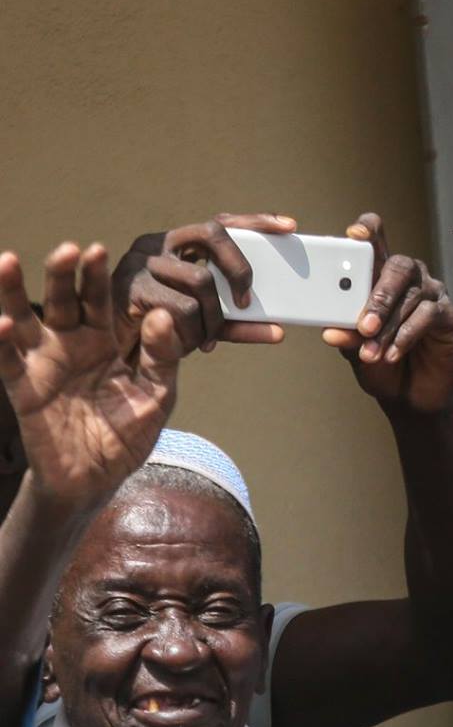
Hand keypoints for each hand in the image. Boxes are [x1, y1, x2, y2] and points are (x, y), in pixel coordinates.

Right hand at [0, 243, 183, 509]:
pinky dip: (3, 342)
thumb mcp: (157, 395)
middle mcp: (69, 344)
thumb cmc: (129, 433)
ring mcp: (43, 363)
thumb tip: (161, 315)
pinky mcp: (23, 388)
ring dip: (13, 292)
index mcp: (103, 341)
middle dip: (62, 274)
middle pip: (62, 301)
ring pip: (24, 320)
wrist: (100, 477)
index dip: (97, 277)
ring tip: (8, 261)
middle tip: (67, 250)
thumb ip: (161, 358)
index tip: (98, 249)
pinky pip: (8, 361)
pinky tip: (4, 324)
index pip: (99, 301)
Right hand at [110, 213, 292, 355]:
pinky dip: (195, 331)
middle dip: (239, 268)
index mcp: (177, 244)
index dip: (255, 221)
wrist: (116, 350)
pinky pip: (181, 308)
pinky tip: (193, 344)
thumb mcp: (205, 321)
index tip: (289, 226)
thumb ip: (237, 321)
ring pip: (201, 279)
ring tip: (210, 338)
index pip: (220, 223)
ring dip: (215, 316)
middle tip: (245, 301)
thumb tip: (278, 331)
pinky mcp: (130, 287)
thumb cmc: (163, 328)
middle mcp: (158, 243)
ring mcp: (141, 262)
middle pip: (213, 234)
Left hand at [322, 214, 452, 413]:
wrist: (407, 394)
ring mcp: (432, 294)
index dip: (368, 230)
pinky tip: (393, 354)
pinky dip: (407, 336)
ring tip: (371, 353)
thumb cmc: (379, 362)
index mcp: (381, 274)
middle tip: (363, 324)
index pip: (377, 239)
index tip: (354, 235)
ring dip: (389, 328)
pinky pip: (429, 316)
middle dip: (379, 296)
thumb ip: (346, 334)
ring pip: (411, 298)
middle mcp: (410, 277)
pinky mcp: (449, 315)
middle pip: (398, 267)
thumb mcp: (354, 347)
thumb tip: (330, 332)